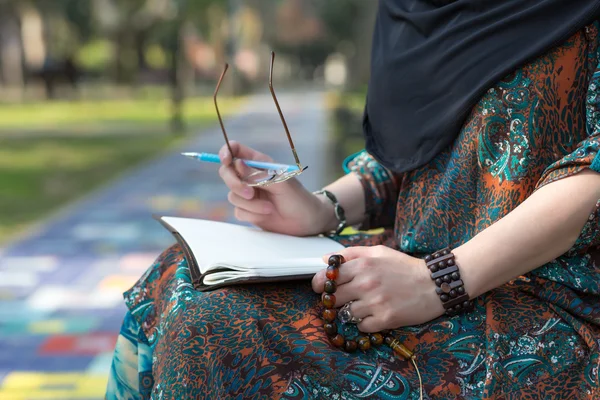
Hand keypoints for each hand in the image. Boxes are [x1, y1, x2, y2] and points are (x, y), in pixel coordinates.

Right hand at [218, 141, 334, 235]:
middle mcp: (251, 176)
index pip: (236, 150)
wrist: (306, 222)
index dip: (227, 152)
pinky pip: (238, 211)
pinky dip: (252, 214)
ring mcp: (248, 193)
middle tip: (250, 193)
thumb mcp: (280, 183)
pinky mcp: (248, 210)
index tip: (226, 160)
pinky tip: (267, 214)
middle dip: (234, 183)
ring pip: (232, 195)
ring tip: (270, 207)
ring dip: (251, 204)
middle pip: (226, 172)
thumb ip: (258, 174)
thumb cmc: (298, 198)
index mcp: (259, 163)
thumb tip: (237, 164)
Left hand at [312, 245, 443, 331]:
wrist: (434, 284)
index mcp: (362, 265)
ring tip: (363, 306)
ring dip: (351, 312)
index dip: (321, 284)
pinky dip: (364, 323)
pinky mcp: (385, 319)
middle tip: (342, 299)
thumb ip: (351, 253)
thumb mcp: (379, 252)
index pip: (327, 277)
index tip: (322, 287)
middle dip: (334, 300)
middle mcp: (366, 283)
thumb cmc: (405, 267)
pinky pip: (361, 326)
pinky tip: (374, 314)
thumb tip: (326, 258)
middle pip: (332, 298)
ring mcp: (375, 303)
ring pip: (346, 314)